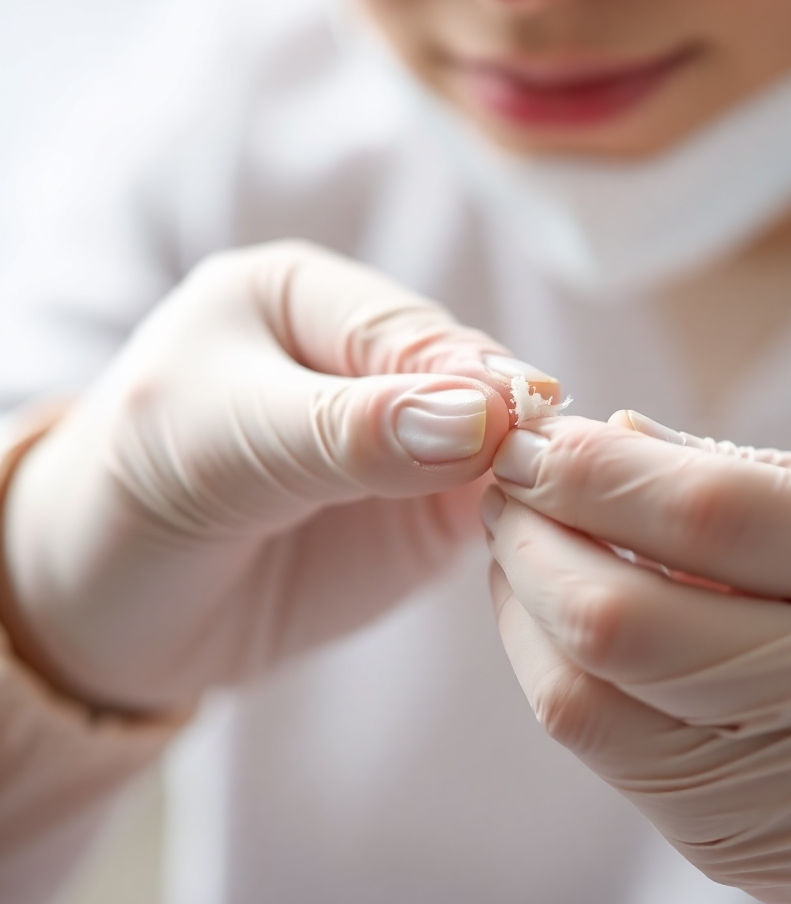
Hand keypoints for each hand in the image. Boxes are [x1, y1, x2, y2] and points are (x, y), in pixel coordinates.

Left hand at [4, 241, 554, 711]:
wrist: (110, 606)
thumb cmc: (135, 492)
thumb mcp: (222, 441)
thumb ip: (347, 431)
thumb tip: (479, 420)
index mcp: (305, 297)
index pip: (407, 329)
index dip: (463, 372)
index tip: (514, 414)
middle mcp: (364, 360)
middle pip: (466, 379)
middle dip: (507, 420)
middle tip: (554, 457)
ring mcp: (403, 438)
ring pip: (493, 441)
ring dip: (528, 469)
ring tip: (568, 496)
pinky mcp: (425, 510)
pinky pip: (490, 504)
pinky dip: (519, 515)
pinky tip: (544, 526)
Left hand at [483, 412, 790, 903]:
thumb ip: (743, 476)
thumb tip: (604, 437)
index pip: (706, 512)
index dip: (590, 471)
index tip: (531, 442)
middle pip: (622, 621)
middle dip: (530, 542)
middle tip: (506, 490)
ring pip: (589, 704)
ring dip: (522, 611)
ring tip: (519, 550)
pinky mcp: (747, 852)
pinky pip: (608, 758)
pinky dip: (558, 675)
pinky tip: (560, 624)